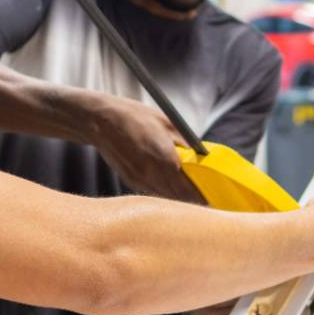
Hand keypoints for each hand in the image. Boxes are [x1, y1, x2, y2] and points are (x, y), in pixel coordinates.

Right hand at [89, 95, 203, 202]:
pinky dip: (165, 190)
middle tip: (206, 196)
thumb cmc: (135, 117)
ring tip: (191, 191)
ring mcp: (140, 179)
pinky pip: (154, 191)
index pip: (188, 186)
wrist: (101, 122)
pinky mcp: (132, 180)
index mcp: (164, 156)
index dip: (201, 193)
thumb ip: (186, 142)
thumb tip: (202, 156)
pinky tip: (170, 183)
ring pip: (166, 196)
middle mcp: (151, 172)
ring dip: (179, 196)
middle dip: (193, 197)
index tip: (212, 194)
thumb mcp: (167, 122)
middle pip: (179, 196)